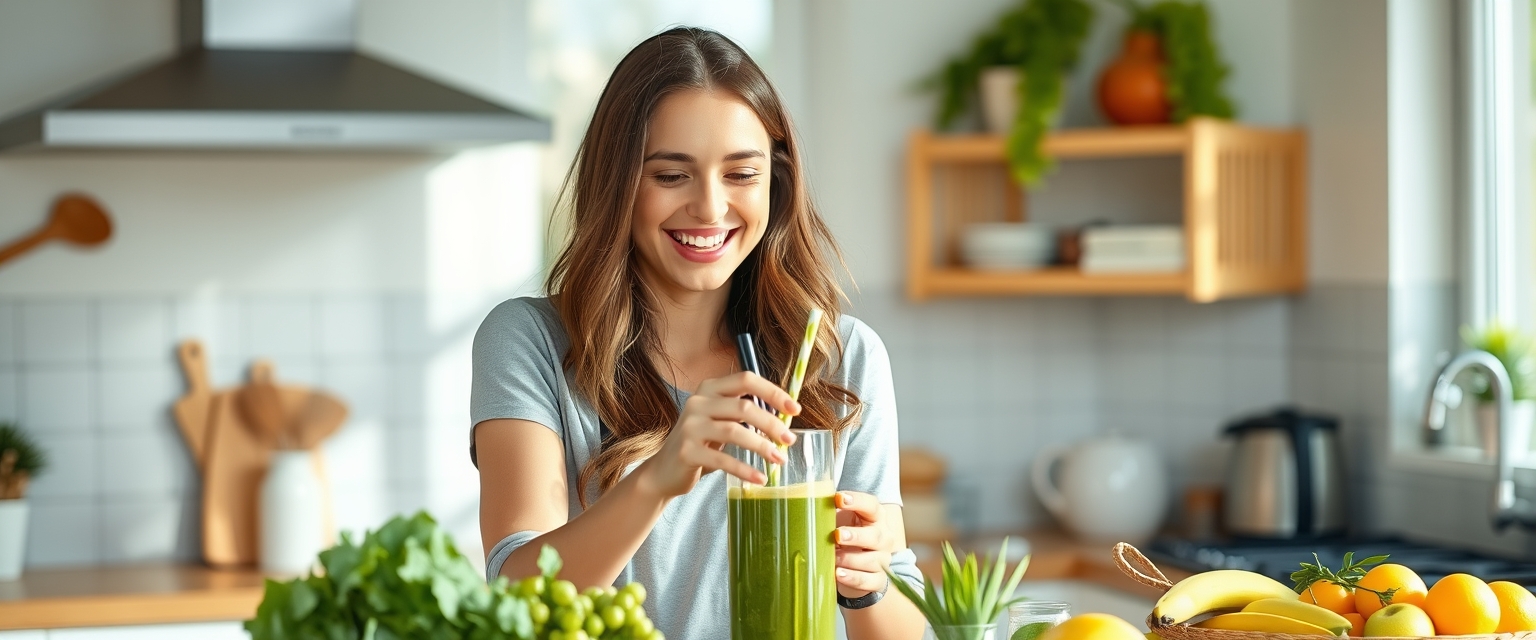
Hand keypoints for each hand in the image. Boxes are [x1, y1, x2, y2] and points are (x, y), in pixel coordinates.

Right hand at [634, 372, 798, 498]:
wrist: (664, 471)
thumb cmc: (700, 443)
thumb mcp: (719, 420)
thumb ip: (743, 412)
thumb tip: (785, 417)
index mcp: (709, 388)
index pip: (746, 380)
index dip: (773, 392)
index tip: (795, 409)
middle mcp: (697, 402)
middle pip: (744, 406)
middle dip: (772, 424)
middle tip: (790, 440)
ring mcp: (689, 426)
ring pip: (735, 431)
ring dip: (762, 447)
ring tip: (779, 459)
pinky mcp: (686, 451)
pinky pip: (723, 459)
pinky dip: (745, 469)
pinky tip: (760, 478)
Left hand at [833, 491, 896, 597]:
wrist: (856, 567)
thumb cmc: (845, 538)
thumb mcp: (838, 523)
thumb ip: (827, 514)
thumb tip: (805, 505)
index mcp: (875, 517)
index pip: (871, 505)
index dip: (857, 500)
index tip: (839, 498)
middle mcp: (883, 538)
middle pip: (875, 535)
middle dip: (856, 536)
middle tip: (837, 535)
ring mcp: (882, 560)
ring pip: (872, 560)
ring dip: (850, 559)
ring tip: (834, 558)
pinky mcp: (878, 580)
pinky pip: (869, 581)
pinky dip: (854, 578)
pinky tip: (839, 574)